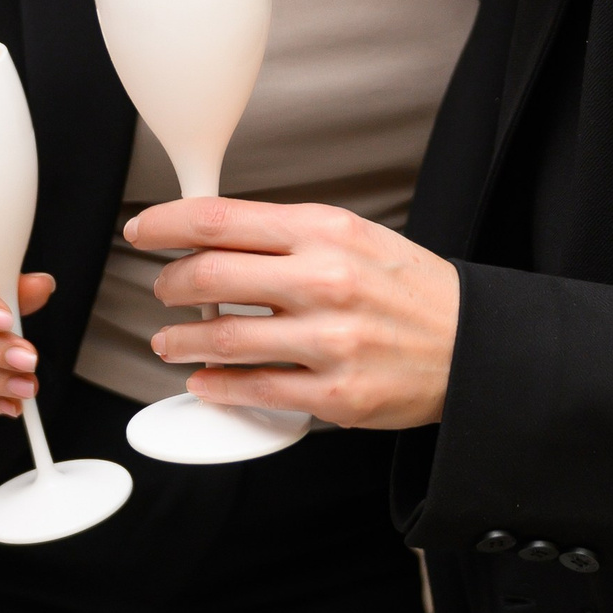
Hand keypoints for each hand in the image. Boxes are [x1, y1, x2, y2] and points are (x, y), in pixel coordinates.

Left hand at [126, 198, 459, 428]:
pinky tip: (205, 381)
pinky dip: (216, 386)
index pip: (220, 219)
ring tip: (172, 343)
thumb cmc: (408, 289)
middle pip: (208, 276)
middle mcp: (324, 281)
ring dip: (180, 342)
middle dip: (168, 285)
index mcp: (325, 232)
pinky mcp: (335, 393)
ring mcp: (329, 340)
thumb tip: (215, 239)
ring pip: (221, 339)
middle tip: (162, 291)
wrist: (471, 344)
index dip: (166, 223)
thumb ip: (287, 237)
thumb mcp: (353, 237)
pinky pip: (253, 390)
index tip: (141, 230)